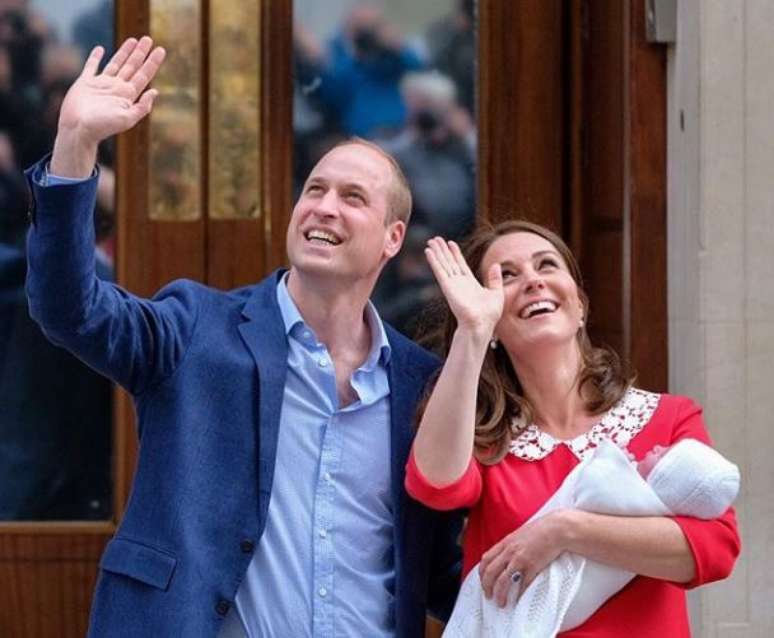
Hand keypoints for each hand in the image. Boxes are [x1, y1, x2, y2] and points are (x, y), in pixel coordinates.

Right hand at [52, 36, 165, 176]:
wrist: (78, 129)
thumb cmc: (102, 127)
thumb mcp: (127, 119)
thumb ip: (142, 106)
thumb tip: (155, 92)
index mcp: (128, 95)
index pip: (144, 75)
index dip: (152, 62)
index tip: (161, 50)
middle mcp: (116, 88)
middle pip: (132, 66)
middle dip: (141, 53)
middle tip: (148, 38)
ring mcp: (101, 85)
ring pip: (116, 63)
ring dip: (125, 52)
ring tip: (133, 40)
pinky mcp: (85, 83)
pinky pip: (91, 66)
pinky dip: (95, 57)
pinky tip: (100, 49)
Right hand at [424, 237, 503, 337]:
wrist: (481, 324)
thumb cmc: (489, 314)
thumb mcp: (496, 293)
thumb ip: (494, 279)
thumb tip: (496, 265)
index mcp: (470, 283)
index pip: (460, 265)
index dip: (455, 254)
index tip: (450, 243)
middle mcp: (459, 282)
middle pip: (449, 262)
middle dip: (443, 250)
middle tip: (436, 239)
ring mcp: (452, 284)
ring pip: (443, 264)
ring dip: (437, 252)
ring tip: (431, 241)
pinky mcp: (447, 287)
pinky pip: (439, 271)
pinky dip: (434, 261)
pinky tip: (429, 251)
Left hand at [479, 511, 566, 606]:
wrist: (556, 529)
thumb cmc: (540, 530)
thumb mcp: (519, 534)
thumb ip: (511, 545)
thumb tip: (505, 556)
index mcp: (505, 543)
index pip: (486, 559)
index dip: (482, 573)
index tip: (483, 581)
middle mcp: (509, 551)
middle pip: (490, 572)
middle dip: (487, 586)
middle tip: (488, 596)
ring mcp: (520, 560)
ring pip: (502, 581)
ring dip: (499, 594)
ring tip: (501, 603)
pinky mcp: (532, 567)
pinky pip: (522, 585)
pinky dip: (519, 595)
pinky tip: (518, 600)